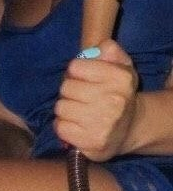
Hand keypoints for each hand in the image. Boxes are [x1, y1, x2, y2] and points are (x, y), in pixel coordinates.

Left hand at [54, 40, 138, 161]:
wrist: (129, 129)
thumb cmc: (118, 92)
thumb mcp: (120, 66)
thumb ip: (109, 50)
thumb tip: (97, 48)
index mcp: (120, 78)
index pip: (75, 67)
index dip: (75, 72)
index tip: (84, 79)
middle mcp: (114, 100)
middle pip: (66, 88)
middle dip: (70, 92)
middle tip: (81, 97)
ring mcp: (103, 123)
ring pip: (61, 107)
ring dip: (66, 109)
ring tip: (79, 112)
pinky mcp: (92, 142)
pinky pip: (60, 127)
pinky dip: (63, 126)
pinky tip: (76, 125)